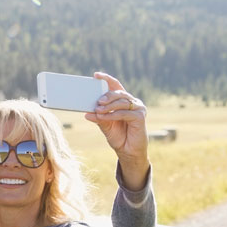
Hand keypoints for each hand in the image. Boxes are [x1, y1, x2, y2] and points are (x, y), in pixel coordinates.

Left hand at [83, 72, 150, 187]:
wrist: (128, 151)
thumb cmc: (118, 136)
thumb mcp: (105, 125)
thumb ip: (98, 117)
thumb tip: (86, 113)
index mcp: (123, 101)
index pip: (115, 85)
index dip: (107, 79)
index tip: (96, 75)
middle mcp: (132, 102)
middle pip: (118, 92)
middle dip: (107, 95)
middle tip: (97, 101)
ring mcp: (138, 108)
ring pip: (121, 102)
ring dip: (108, 106)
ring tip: (98, 110)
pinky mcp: (140, 117)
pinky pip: (125, 113)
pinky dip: (113, 115)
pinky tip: (104, 117)